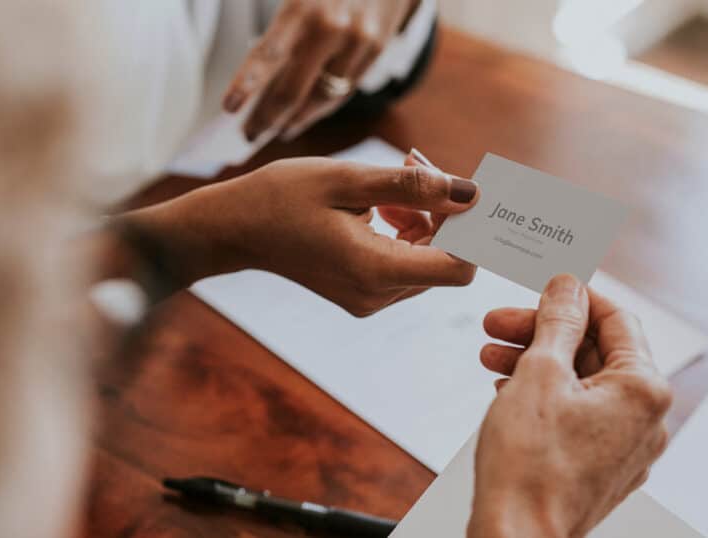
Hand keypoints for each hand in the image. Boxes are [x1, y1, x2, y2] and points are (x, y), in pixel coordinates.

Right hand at [121, 156, 477, 315]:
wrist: (234, 228)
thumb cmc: (283, 197)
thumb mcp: (349, 180)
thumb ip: (414, 187)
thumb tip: (473, 193)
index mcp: (375, 270)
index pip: (460, 266)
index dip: (472, 229)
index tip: (462, 190)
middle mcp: (377, 295)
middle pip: (445, 261)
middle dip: (444, 214)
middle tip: (416, 166)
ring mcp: (368, 298)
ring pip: (427, 260)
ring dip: (423, 219)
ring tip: (391, 182)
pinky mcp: (362, 293)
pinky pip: (403, 263)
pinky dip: (404, 232)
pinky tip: (379, 203)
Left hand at [222, 0, 417, 140]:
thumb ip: (282, 34)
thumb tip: (261, 82)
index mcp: (300, 8)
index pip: (267, 55)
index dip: (246, 85)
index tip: (229, 107)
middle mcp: (330, 27)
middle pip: (292, 90)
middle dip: (267, 118)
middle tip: (248, 135)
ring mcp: (356, 41)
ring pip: (320, 98)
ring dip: (295, 120)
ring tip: (277, 130)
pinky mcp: (376, 49)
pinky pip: (343, 90)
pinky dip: (321, 107)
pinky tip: (305, 115)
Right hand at [469, 275, 671, 537]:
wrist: (517, 537)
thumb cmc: (529, 467)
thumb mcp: (539, 373)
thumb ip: (557, 321)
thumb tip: (568, 286)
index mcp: (644, 391)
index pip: (617, 319)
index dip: (574, 297)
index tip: (543, 286)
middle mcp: (645, 420)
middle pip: (596, 352)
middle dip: (542, 332)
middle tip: (498, 324)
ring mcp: (624, 448)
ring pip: (582, 384)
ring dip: (535, 362)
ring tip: (490, 357)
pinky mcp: (601, 468)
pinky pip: (578, 415)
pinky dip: (544, 396)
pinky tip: (506, 390)